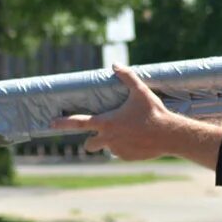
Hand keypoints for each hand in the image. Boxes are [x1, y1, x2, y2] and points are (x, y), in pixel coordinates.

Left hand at [51, 64, 178, 159]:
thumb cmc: (153, 112)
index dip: (64, 123)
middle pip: (89, 144)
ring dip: (111, 143)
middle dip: (91, 141)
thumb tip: (115, 64)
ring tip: (128, 134)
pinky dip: (124, 148)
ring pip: (107, 148)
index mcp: (107, 123)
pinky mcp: (127, 158)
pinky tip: (136, 141)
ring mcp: (117, 151)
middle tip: (100, 133)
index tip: (51, 124)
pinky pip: (120, 154)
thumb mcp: (140, 91)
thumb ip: (126, 76)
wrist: (170, 135)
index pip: (79, 123)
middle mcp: (108, 139)